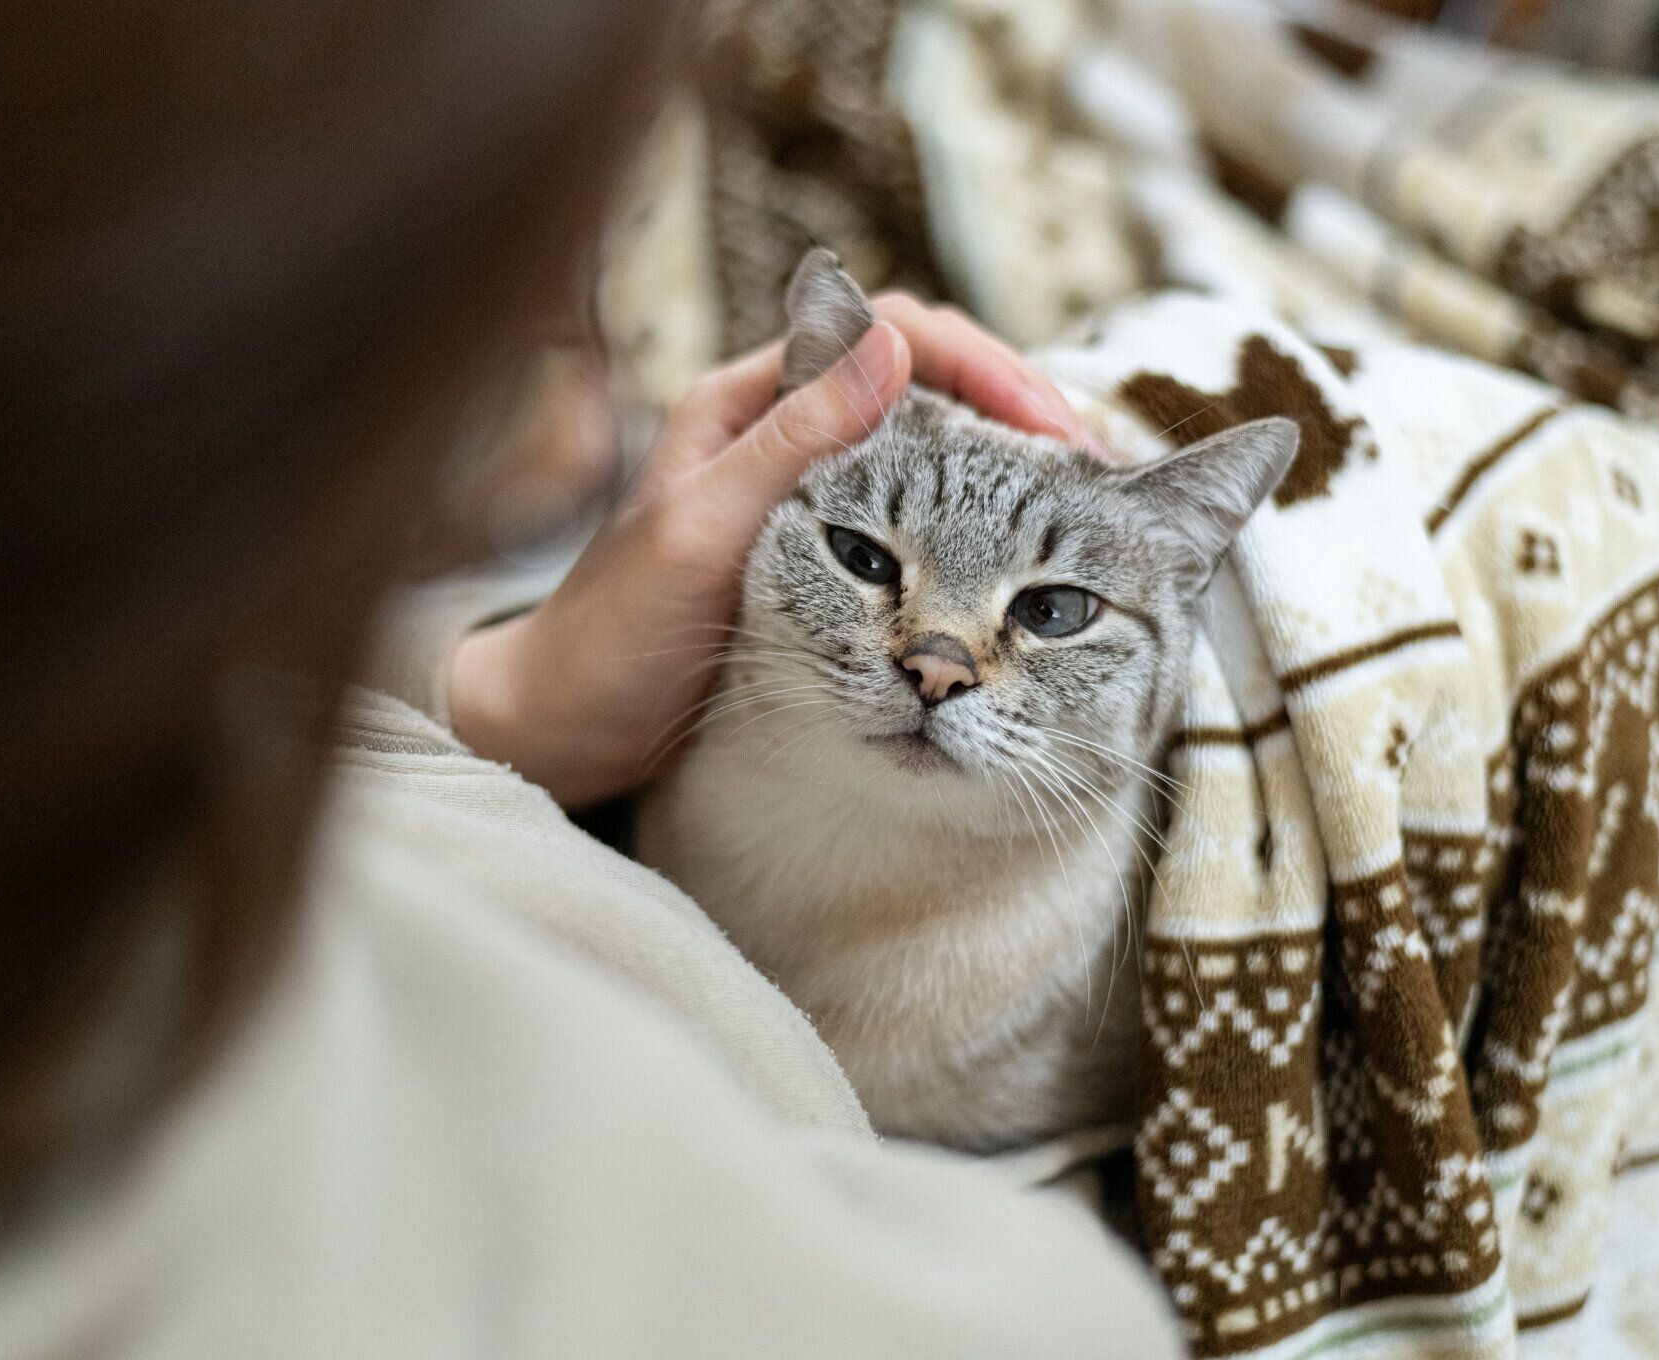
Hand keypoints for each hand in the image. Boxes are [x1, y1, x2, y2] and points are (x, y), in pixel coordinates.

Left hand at [448, 295, 1093, 807]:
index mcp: (747, 401)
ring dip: (1004, 469)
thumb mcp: (703, 533)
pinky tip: (1018, 557)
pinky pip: (915, 514)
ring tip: (1081, 510)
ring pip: (928, 447)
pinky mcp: (822, 557)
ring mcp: (804, 494)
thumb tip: (893, 344)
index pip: (889, 334)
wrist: (563, 727)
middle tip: (1095, 472)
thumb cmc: (611, 632)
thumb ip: (793, 444)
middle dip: (1015, 413)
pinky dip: (974, 523)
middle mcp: (781, 433)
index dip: (983, 365)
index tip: (1051, 427)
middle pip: (926, 382)